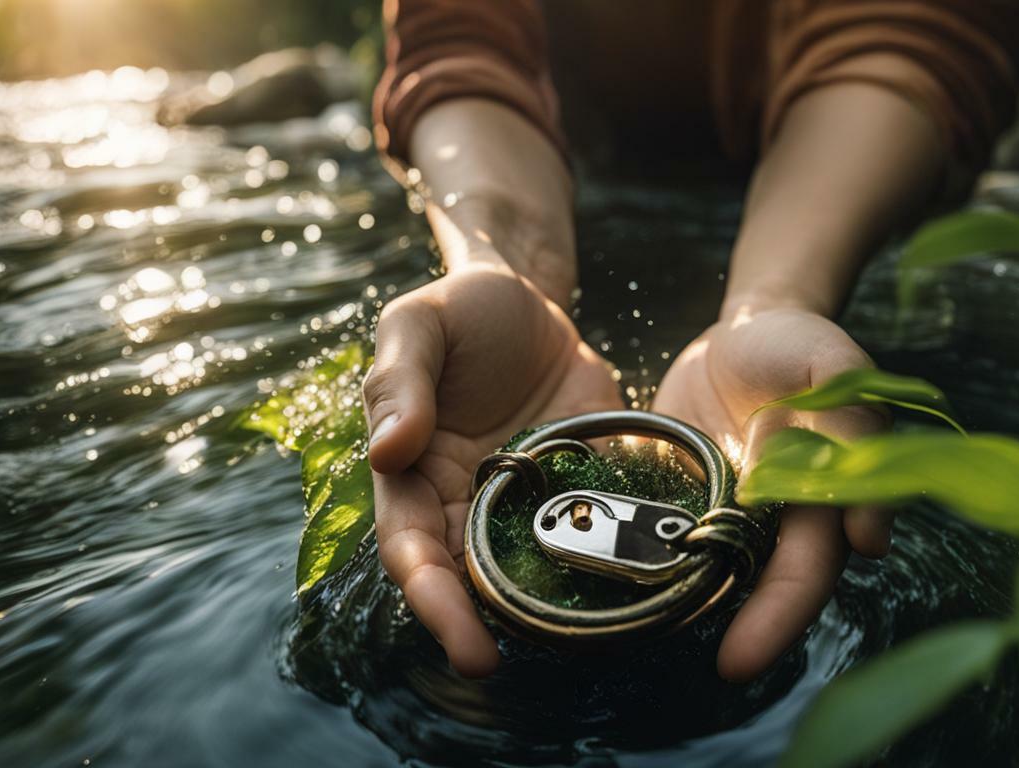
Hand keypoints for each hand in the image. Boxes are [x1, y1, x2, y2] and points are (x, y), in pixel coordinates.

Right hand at [362, 263, 620, 675]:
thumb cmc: (460, 309)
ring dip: (539, 611)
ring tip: (565, 645)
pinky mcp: (581, 488)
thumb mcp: (418, 325)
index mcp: (415, 474)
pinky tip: (630, 591)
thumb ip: (401, 383)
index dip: (430, 596)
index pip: (413, 548)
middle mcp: (466, 502)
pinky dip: (603, 564)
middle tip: (491, 666)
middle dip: (473, 626)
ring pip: (527, 571)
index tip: (458, 636)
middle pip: (464, 579)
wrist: (530, 294)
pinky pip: (591, 534)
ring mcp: (526, 501)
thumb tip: (388, 453)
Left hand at [654, 305, 889, 680]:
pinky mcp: (684, 506)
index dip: (791, 603)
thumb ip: (856, 420)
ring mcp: (732, 518)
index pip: (814, 563)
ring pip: (722, 578)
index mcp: (824, 496)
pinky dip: (653, 574)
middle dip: (759, 627)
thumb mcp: (832, 362)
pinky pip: (668, 549)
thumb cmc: (798, 347)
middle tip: (731, 667)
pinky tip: (622, 599)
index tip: (755, 644)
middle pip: (774, 585)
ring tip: (663, 641)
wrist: (744, 332)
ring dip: (701, 610)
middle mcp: (781, 520)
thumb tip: (869, 532)